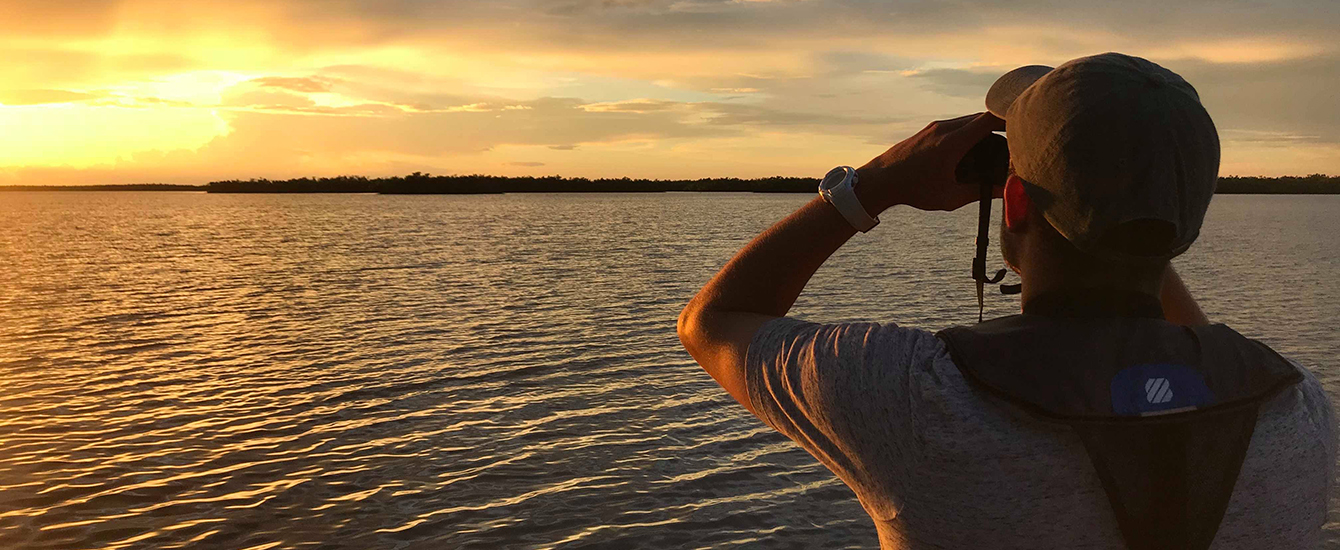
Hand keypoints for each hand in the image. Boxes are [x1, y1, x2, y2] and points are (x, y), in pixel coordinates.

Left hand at [855, 112, 1005, 212]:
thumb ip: (980, 192)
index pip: (989, 120)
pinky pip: (956, 124)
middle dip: (1000, 126)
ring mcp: (935, 127)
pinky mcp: (929, 130)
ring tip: (997, 145)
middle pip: (981, 118)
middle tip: (1016, 138)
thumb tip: (1006, 192)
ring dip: (983, 129)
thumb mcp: (949, 197)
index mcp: (952, 142)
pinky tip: (973, 149)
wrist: (879, 181)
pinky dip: (969, 132)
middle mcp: (944, 128)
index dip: (1010, 119)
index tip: (1026, 124)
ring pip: (968, 120)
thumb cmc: (913, 191)